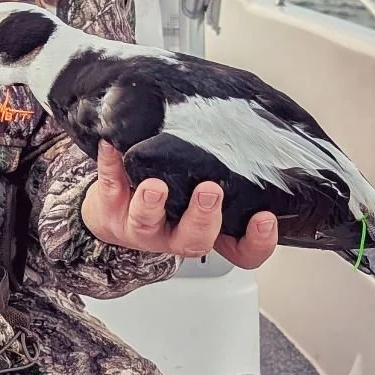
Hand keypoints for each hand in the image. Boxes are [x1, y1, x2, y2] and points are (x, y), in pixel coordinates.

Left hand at [81, 141, 277, 269]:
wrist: (113, 209)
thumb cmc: (169, 196)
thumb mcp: (202, 188)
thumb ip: (227, 169)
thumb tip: (253, 123)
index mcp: (206, 231)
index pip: (242, 251)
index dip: (257, 242)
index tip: (265, 217)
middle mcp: (175, 234)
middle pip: (194, 240)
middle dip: (203, 217)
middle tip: (210, 191)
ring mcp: (141, 225)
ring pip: (147, 222)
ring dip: (152, 204)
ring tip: (155, 186)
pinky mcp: (110, 206)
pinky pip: (109, 186)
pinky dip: (110, 166)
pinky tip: (112, 148)